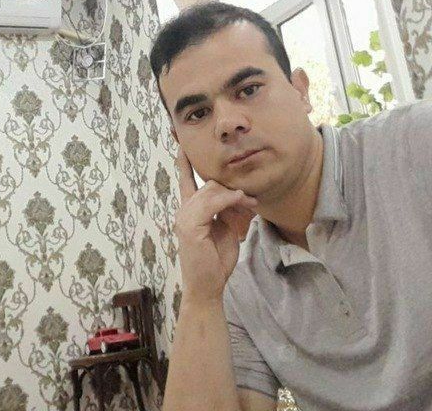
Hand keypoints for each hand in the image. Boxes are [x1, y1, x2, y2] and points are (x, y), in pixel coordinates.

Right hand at [174, 147, 257, 305]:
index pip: (186, 180)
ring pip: (210, 190)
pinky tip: (240, 202)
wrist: (207, 287)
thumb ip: (228, 211)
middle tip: (251, 199)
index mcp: (190, 210)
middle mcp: (184, 210)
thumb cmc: (215, 261)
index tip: (182, 145)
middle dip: (231, 188)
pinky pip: (211, 203)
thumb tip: (239, 196)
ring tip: (249, 203)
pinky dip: (227, 200)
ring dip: (233, 195)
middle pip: (207, 183)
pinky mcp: (190, 226)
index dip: (184, 163)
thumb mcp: (226, 230)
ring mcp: (184, 217)